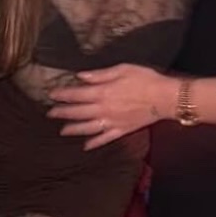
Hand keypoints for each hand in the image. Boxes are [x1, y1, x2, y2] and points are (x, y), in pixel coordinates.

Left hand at [49, 64, 172, 147]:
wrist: (165, 98)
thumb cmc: (145, 79)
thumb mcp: (121, 69)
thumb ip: (99, 75)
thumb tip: (81, 76)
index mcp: (102, 93)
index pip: (76, 94)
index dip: (62, 95)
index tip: (51, 95)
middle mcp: (103, 110)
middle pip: (78, 112)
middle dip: (62, 113)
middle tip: (50, 114)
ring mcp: (112, 122)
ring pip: (87, 128)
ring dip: (73, 129)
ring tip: (62, 131)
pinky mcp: (122, 130)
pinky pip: (105, 139)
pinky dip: (94, 143)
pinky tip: (86, 147)